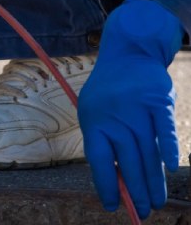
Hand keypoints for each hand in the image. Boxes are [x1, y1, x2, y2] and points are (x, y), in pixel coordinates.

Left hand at [78, 0, 182, 218]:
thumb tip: (115, 187)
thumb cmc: (108, 94)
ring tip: (157, 202)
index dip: (105, 185)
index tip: (113, 207)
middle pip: (127, 161)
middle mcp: (114, 116)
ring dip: (154, 180)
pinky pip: (164, 129)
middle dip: (136, 191)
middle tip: (144, 212)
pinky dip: (168, 147)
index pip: (98, 160)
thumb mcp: (94, 114)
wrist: (127, 54)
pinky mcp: (158, 101)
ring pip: (147, 152)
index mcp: (93, 121)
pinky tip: (171, 167)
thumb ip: (103, 146)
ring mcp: (137, 108)